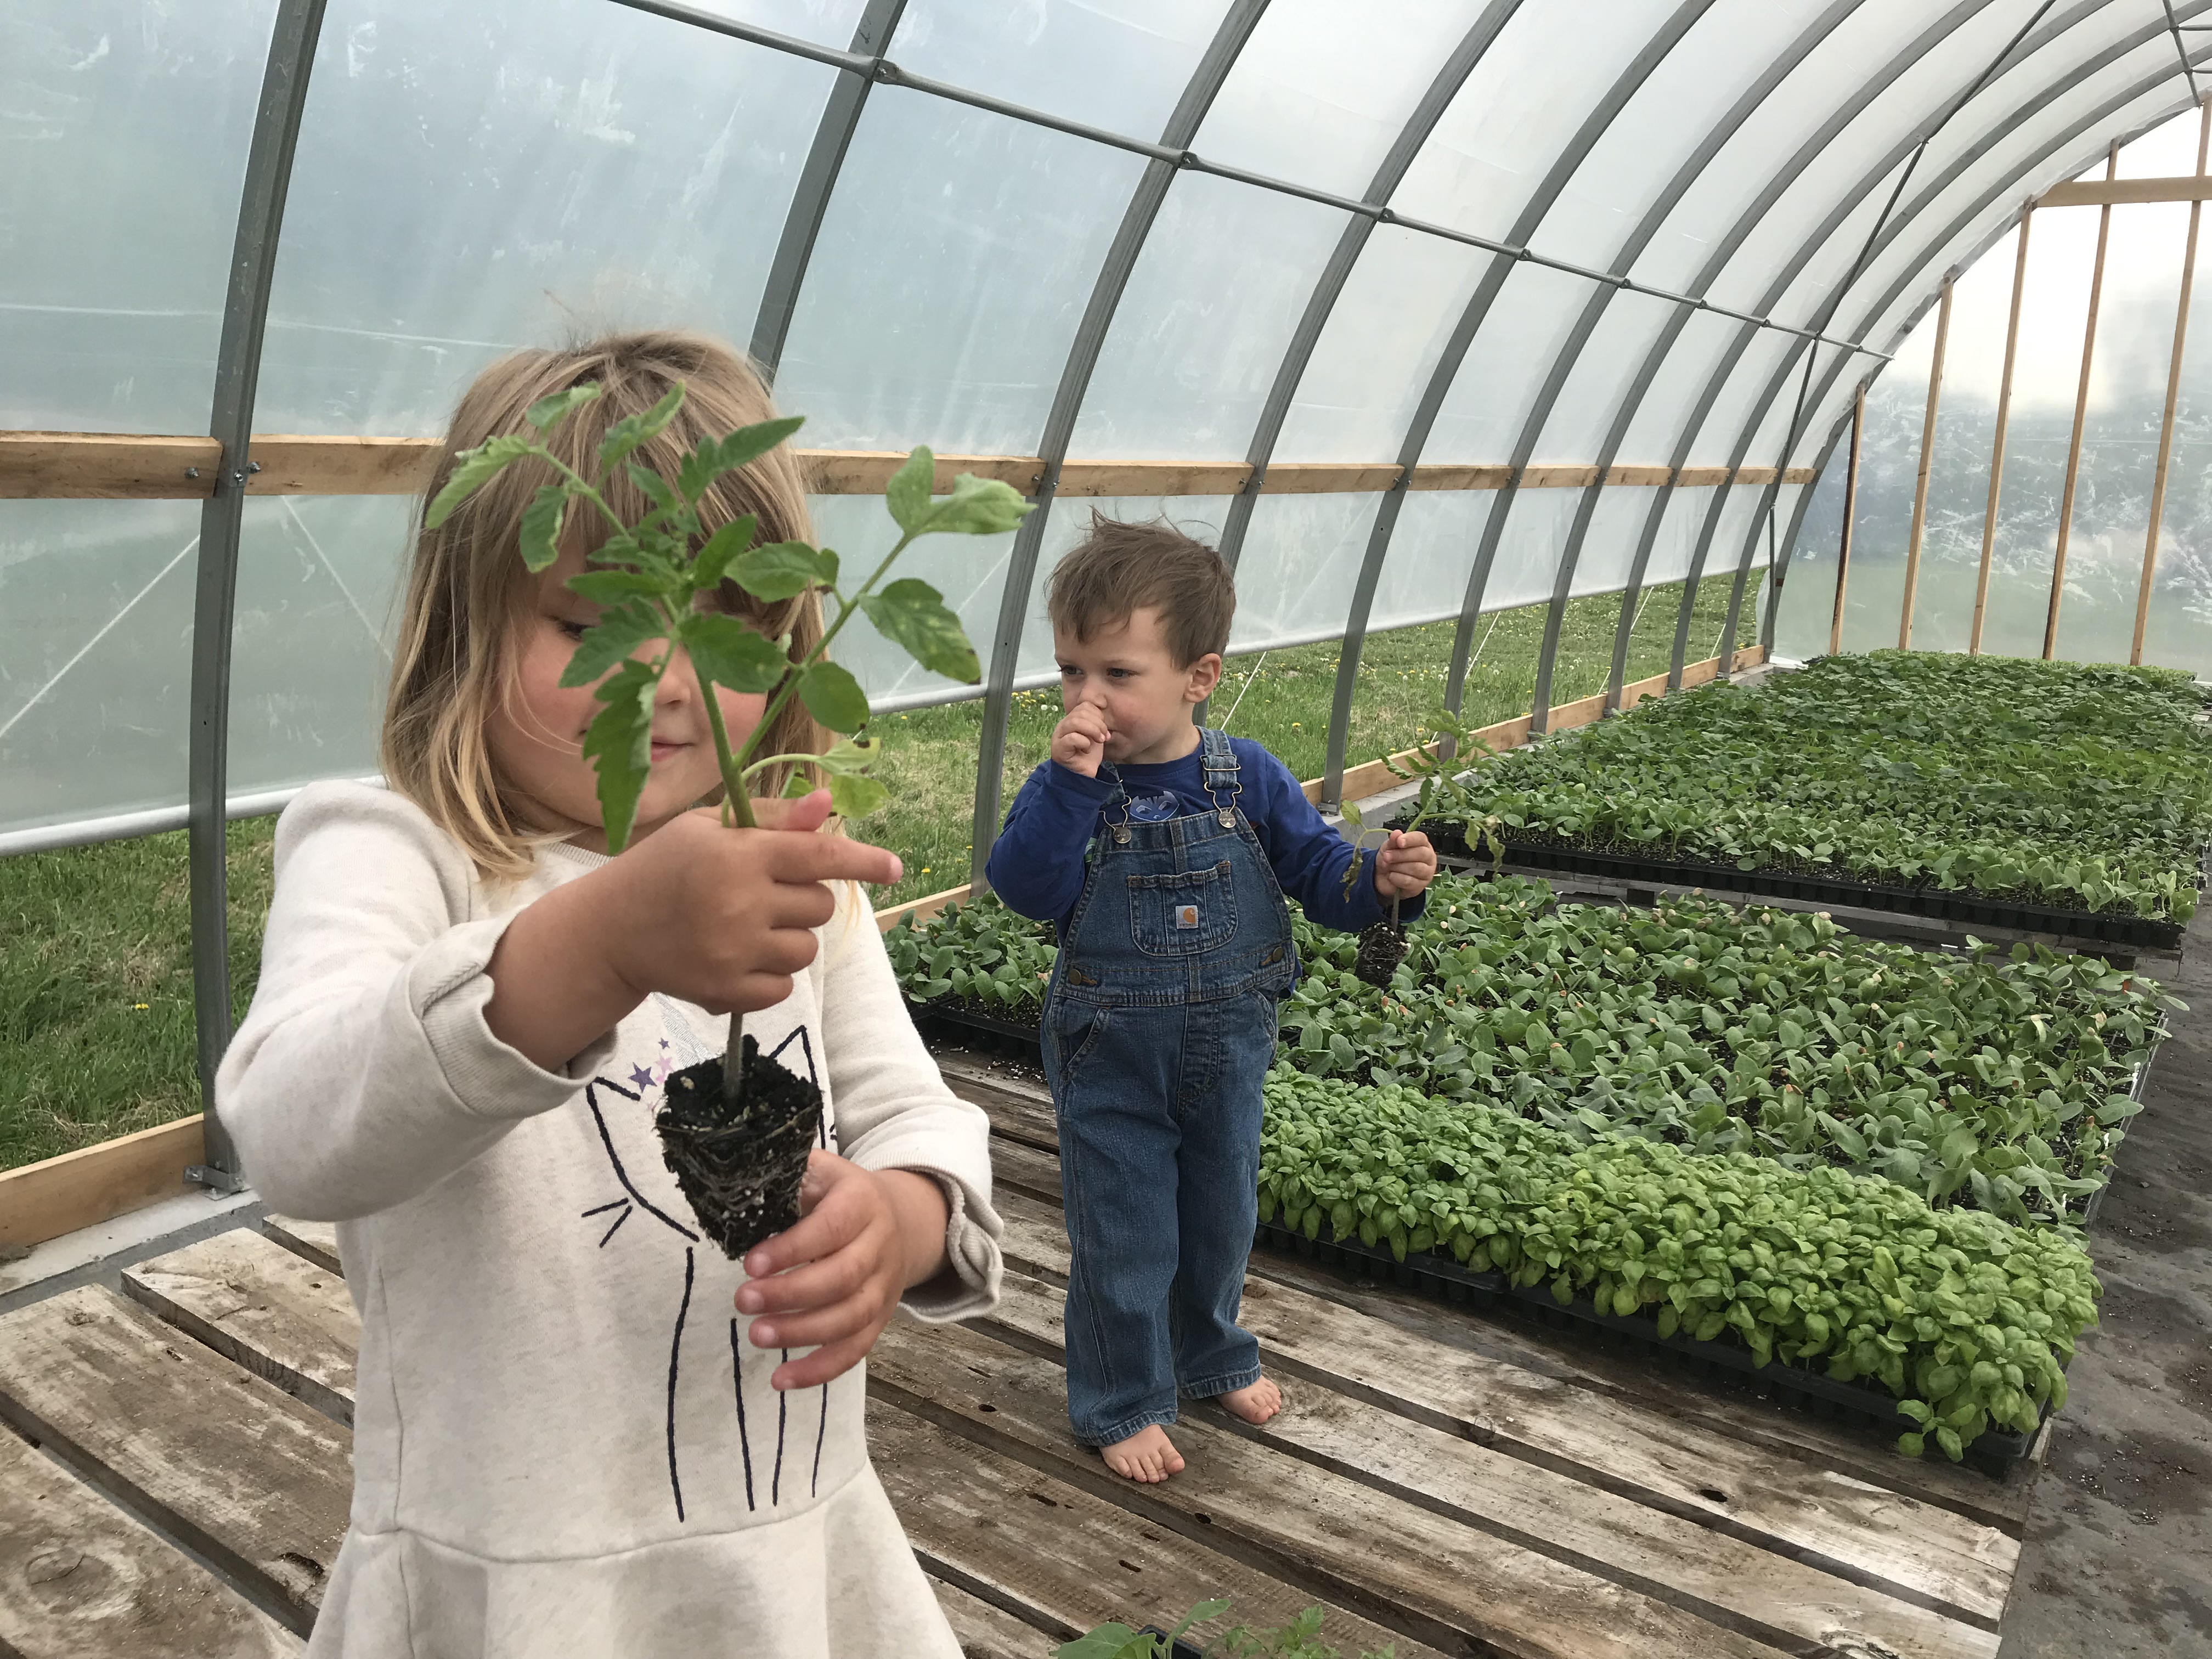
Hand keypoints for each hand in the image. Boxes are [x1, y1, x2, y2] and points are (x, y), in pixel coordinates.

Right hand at [484, 790, 900, 1069]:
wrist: (610, 930)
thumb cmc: (665, 867)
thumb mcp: (709, 828)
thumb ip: (772, 819)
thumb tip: (826, 803)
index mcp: (739, 854)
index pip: (821, 856)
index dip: (865, 861)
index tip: (894, 868)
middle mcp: (741, 903)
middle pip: (820, 906)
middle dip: (805, 898)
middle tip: (766, 892)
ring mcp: (734, 952)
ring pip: (806, 949)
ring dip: (789, 937)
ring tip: (748, 926)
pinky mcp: (726, 991)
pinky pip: (784, 986)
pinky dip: (772, 974)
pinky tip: (739, 956)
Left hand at [734, 1152, 950, 1388]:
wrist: (899, 1218)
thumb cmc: (838, 1194)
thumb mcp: (819, 1170)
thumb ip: (786, 1172)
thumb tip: (736, 1180)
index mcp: (863, 1202)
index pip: (832, 1228)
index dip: (793, 1249)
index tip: (750, 1264)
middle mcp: (881, 1245)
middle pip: (844, 1277)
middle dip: (791, 1294)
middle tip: (743, 1301)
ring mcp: (884, 1287)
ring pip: (851, 1318)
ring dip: (803, 1333)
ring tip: (756, 1336)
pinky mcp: (879, 1319)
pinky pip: (855, 1351)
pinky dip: (820, 1370)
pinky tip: (780, 1380)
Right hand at [1051, 705, 1111, 776]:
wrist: (1082, 777)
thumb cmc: (1088, 756)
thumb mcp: (1095, 735)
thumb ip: (1096, 721)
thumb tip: (1102, 706)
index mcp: (1071, 720)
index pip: (1084, 705)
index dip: (1098, 715)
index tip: (1105, 731)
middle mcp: (1063, 725)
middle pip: (1081, 712)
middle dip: (1098, 724)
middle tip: (1103, 737)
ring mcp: (1058, 736)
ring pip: (1075, 722)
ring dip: (1092, 731)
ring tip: (1099, 742)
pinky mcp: (1058, 748)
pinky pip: (1072, 737)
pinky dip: (1084, 743)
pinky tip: (1087, 750)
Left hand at [1374, 829, 1436, 899]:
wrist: (1383, 877)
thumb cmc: (1391, 859)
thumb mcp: (1389, 847)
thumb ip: (1393, 840)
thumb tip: (1396, 833)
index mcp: (1423, 844)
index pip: (1421, 838)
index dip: (1410, 839)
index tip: (1399, 842)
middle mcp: (1428, 858)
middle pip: (1420, 853)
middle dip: (1400, 855)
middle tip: (1386, 856)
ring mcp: (1426, 873)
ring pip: (1416, 868)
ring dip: (1397, 866)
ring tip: (1387, 866)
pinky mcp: (1420, 886)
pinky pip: (1409, 881)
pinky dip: (1396, 878)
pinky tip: (1391, 876)